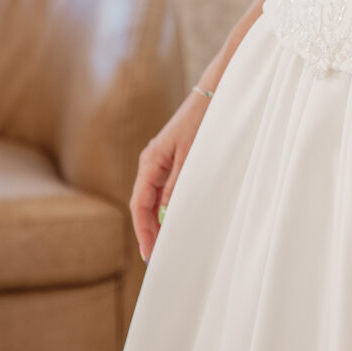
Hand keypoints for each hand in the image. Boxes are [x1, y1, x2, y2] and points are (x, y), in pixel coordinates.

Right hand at [130, 91, 209, 261]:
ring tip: (162, 244)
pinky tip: (170, 220)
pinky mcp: (168, 159)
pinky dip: (163, 207)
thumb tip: (166, 213)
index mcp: (150, 161)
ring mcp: (158, 161)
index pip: (140, 204)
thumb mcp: (190, 156)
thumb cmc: (201, 121)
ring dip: (155, 220)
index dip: (143, 231)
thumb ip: (176, 184)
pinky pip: (160, 189)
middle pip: (142, 204)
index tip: (149, 252)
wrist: (211, 94)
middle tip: (155, 257)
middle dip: (147, 230)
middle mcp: (149, 162)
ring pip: (151, 198)